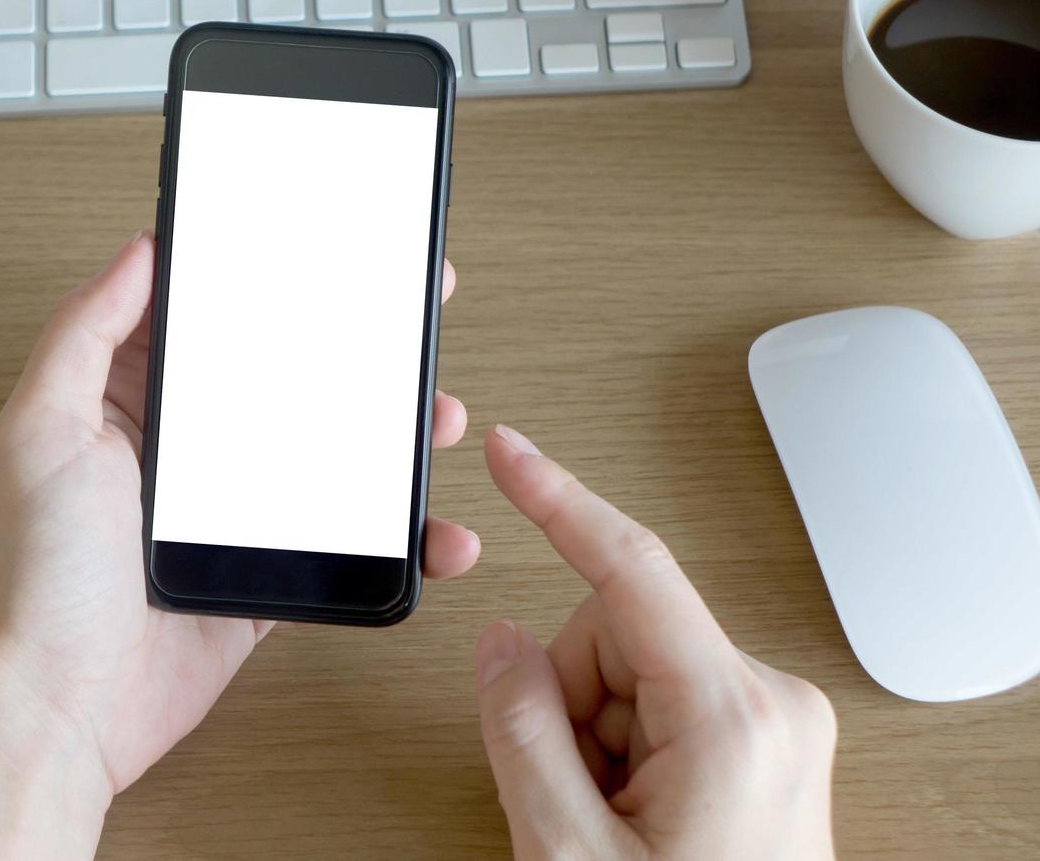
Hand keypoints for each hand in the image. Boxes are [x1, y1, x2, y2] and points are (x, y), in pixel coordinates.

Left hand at [0, 232, 478, 858]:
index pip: (209, 326)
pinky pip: (339, 544)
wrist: (60, 707)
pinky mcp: (259, 579)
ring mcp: (225, 518)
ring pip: (325, 459)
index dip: (266, 286)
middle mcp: (180, 456)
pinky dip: (392, 538)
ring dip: (386, 440)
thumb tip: (139, 251)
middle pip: (284, 385)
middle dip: (351, 355)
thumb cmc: (38, 573)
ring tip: (435, 416)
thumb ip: (85, 332)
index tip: (325, 256)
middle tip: (410, 320)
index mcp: (126, 406)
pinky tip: (432, 529)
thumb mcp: (42, 427)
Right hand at [475, 425, 836, 860]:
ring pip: (627, 670)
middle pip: (612, 631)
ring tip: (608, 821)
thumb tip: (502, 640)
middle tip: (572, 796)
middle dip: (569, 700)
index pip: (630, 571)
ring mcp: (773, 718)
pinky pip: (658, 701)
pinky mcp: (763, 735)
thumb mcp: (564, 852)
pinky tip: (635, 816)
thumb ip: (520, 727)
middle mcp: (769, 698)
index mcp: (731, 715)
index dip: (557, 502)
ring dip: (593, 735)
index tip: (511, 454)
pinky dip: (622, 748)